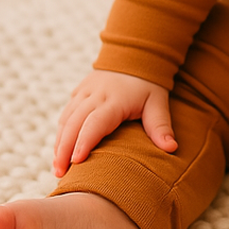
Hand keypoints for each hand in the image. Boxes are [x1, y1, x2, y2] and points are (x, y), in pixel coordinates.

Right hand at [52, 69, 176, 176]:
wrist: (136, 54)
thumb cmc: (148, 84)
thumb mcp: (158, 102)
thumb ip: (160, 125)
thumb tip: (171, 149)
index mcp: (115, 99)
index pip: (95, 123)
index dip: (84, 142)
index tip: (75, 163)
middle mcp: (95, 95)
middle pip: (74, 123)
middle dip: (64, 149)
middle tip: (60, 174)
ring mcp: (84, 92)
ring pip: (65, 119)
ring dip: (59, 143)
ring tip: (57, 169)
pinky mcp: (78, 92)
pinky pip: (65, 114)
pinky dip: (60, 133)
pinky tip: (59, 152)